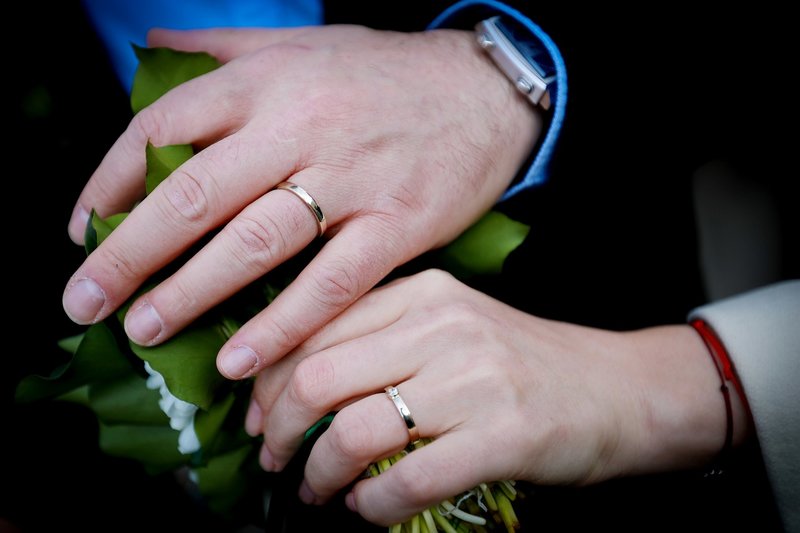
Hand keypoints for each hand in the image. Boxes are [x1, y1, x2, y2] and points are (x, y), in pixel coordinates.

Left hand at [61, 25, 539, 378]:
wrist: (486, 91)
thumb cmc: (387, 72)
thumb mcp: (303, 41)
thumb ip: (223, 45)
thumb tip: (151, 45)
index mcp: (268, 81)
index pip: (163, 126)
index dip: (110, 181)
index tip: (83, 228)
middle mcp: (301, 126)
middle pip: (195, 194)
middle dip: (129, 253)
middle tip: (84, 301)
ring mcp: (351, 180)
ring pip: (254, 243)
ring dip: (190, 293)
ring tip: (143, 330)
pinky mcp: (396, 225)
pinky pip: (330, 284)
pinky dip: (281, 325)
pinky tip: (238, 359)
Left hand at [245, 269, 731, 525]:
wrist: (619, 389)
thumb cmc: (523, 363)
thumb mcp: (451, 325)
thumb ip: (383, 337)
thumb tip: (297, 381)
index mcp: (422, 292)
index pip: (315, 328)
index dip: (269, 379)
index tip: (257, 413)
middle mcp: (442, 326)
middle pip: (319, 376)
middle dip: (278, 427)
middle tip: (273, 456)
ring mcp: (474, 380)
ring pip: (354, 430)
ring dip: (318, 472)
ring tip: (316, 489)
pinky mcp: (503, 435)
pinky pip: (407, 480)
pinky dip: (371, 506)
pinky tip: (366, 511)